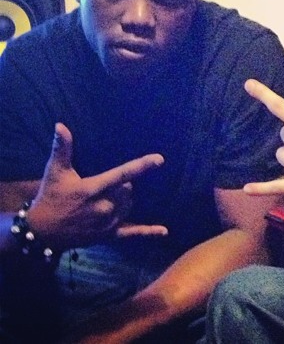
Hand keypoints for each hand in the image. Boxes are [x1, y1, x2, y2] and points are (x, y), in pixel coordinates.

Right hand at [27, 123, 167, 248]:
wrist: (42, 232)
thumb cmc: (51, 197)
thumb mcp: (55, 171)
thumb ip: (62, 148)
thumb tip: (61, 125)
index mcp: (93, 189)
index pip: (122, 174)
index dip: (142, 166)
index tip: (160, 159)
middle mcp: (104, 207)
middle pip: (127, 189)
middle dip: (121, 184)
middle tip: (102, 186)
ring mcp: (107, 223)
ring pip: (129, 204)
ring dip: (125, 199)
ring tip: (105, 198)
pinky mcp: (108, 236)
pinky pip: (132, 233)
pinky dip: (148, 232)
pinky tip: (164, 231)